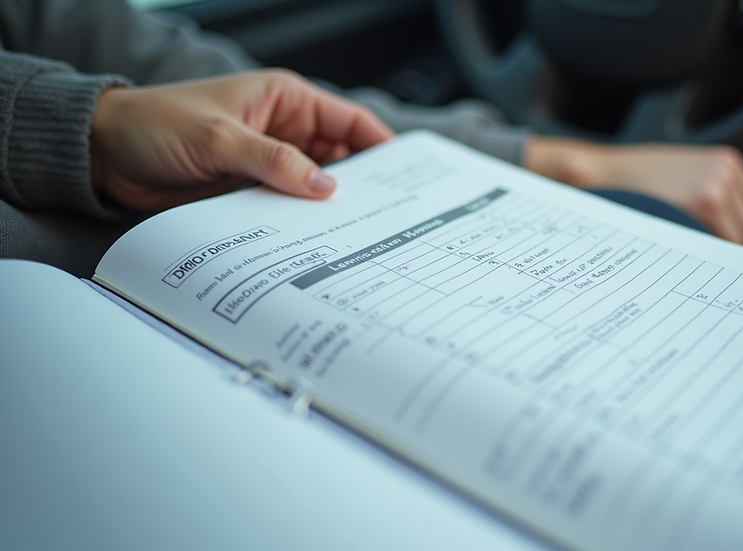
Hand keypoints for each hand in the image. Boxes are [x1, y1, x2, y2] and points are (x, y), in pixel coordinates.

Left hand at [91, 69, 393, 210]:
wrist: (106, 156)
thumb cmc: (156, 124)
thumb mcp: (219, 138)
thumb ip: (274, 162)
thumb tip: (325, 187)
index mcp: (285, 100)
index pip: (348, 121)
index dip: (380, 145)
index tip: (406, 175)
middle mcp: (284, 131)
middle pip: (340, 159)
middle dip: (362, 185)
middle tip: (387, 216)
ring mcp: (270, 164)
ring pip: (316, 188)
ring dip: (331, 208)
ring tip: (358, 235)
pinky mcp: (253, 191)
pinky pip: (289, 208)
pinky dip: (302, 223)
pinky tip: (317, 242)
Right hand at [524, 136, 742, 250]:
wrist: (600, 173)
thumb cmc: (632, 182)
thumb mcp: (681, 174)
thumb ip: (712, 192)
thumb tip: (735, 236)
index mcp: (726, 163)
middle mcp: (728, 172)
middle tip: (727, 272)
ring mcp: (720, 185)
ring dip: (734, 260)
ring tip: (711, 271)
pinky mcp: (706, 201)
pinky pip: (730, 242)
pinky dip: (723, 258)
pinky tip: (701, 264)